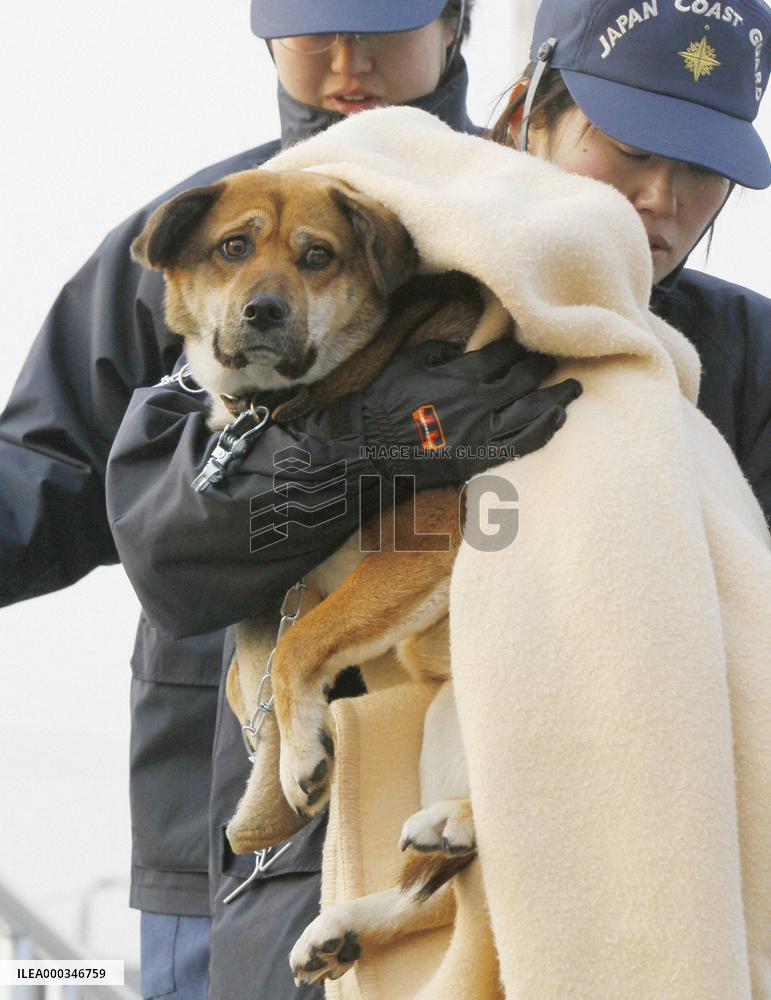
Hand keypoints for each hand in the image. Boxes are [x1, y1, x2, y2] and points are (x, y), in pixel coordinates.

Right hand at [358, 338, 580, 486]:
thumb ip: (443, 350)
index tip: (525, 347)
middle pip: (523, 381)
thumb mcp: (411, 361)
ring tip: (573, 389)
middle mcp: (478, 402)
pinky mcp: (479, 458)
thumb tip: (464, 349)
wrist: (372, 445)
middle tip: (556, 362)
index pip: (502, 356)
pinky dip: (543, 430)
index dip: (517, 349)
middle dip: (542, 368)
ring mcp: (482, 433)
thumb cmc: (386, 400)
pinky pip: (521, 444)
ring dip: (556, 399)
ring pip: (532, 412)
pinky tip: (556, 419)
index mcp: (460, 375)